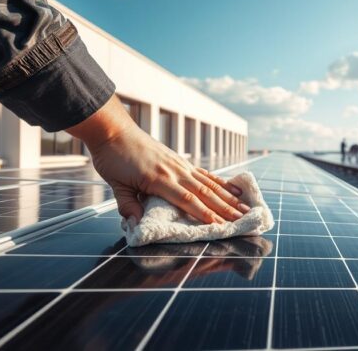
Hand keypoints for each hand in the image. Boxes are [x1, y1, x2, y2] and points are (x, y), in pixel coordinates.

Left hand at [67, 96, 249, 223]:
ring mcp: (180, 165)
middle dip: (225, 208)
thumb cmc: (113, 158)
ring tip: (245, 207)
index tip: (221, 226)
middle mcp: (175, 171)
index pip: (187, 200)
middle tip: (243, 220)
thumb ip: (128, 206)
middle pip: (205, 193)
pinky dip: (221, 182)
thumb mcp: (115, 186)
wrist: (114, 131)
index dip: (205, 214)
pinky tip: (233, 189)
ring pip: (209, 184)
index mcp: (159, 179)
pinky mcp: (181, 161)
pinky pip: (205, 174)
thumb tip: (136, 225)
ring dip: (228, 197)